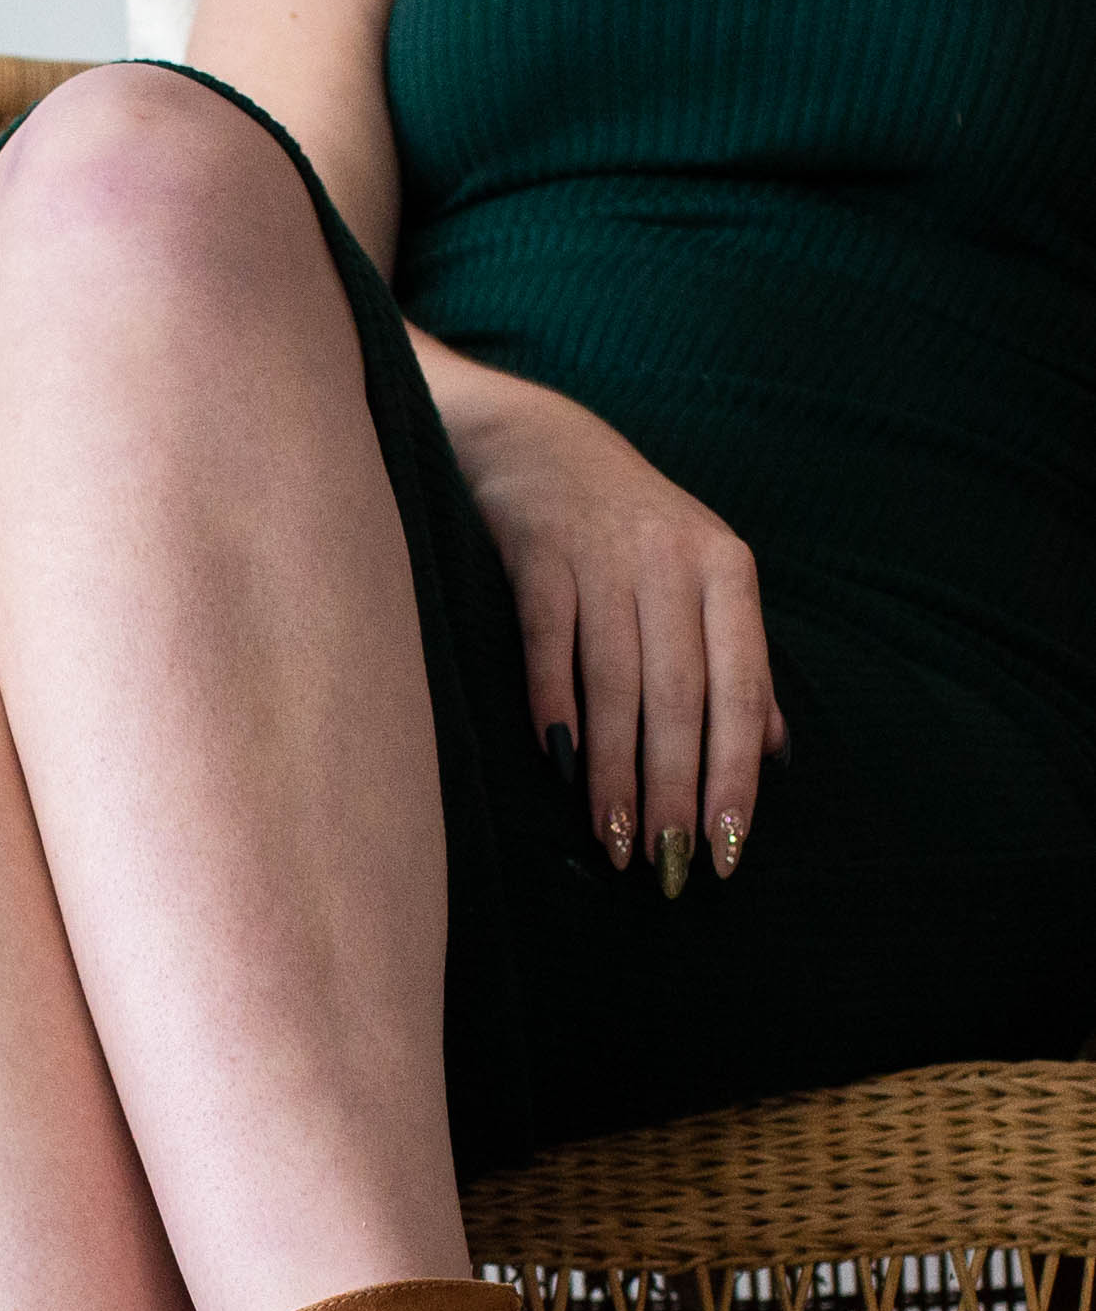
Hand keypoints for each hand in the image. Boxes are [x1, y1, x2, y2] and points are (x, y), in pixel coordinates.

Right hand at [426, 343, 786, 891]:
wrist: (538, 445)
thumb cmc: (627, 528)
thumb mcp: (700, 579)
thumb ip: (735, 661)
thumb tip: (772, 752)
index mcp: (728, 570)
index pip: (742, 690)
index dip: (735, 776)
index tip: (725, 849)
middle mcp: (674, 562)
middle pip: (679, 697)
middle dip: (674, 789)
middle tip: (664, 865)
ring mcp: (604, 558)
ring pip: (615, 684)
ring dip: (612, 771)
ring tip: (612, 840)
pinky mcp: (538, 558)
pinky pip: (548, 647)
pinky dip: (552, 709)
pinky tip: (556, 768)